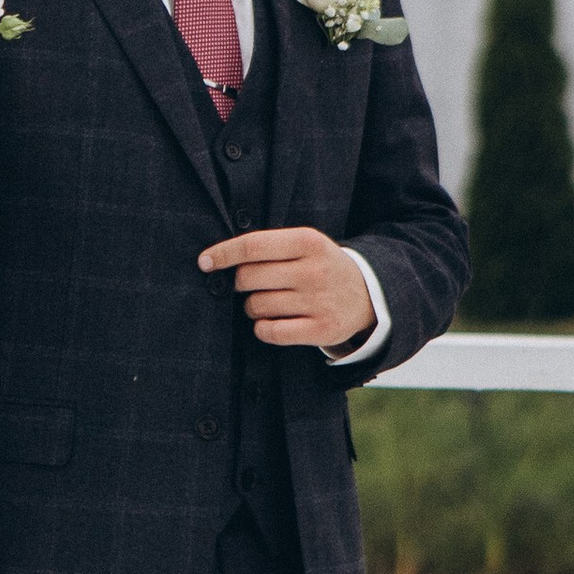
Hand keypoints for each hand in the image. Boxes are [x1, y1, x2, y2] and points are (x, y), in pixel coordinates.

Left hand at [198, 226, 375, 351]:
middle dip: (239, 283)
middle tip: (252, 284)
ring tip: (268, 302)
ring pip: (256, 306)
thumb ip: (267, 246)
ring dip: (252, 306)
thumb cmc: (320, 266)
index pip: (253, 246)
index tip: (204, 262)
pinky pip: (270, 332)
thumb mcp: (304, 244)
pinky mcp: (322, 330)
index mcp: (309, 242)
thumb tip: (213, 260)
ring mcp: (320, 302)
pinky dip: (262, 328)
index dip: (223, 254)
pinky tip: (271, 322)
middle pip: (248, 278)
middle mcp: (315, 271)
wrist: (368, 294)